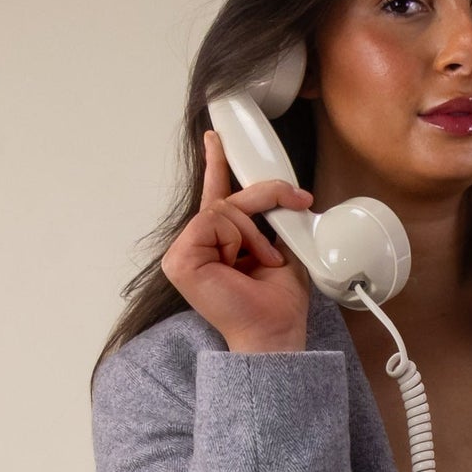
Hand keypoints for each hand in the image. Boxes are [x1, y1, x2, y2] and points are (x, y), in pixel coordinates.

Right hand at [164, 129, 313, 353]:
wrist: (276, 332)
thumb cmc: (277, 302)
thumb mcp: (281, 246)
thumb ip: (271, 217)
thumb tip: (280, 191)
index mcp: (218, 244)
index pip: (216, 197)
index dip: (216, 164)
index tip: (216, 139)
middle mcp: (197, 246)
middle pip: (226, 198)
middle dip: (263, 199)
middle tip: (292, 206)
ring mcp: (184, 253)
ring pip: (223, 208)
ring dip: (254, 232)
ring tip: (264, 261)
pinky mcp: (180, 260)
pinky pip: (214, 221)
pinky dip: (239, 238)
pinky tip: (243, 263)